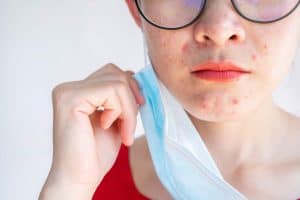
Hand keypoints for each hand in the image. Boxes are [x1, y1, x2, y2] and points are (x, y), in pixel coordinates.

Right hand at [39, 63, 143, 198]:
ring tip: (123, 131)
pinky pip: (111, 91)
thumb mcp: (115, 118)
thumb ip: (120, 97)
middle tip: (129, 126)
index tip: (134, 114)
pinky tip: (108, 126)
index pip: (112, 73)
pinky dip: (120, 111)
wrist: (80, 178)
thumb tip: (133, 75)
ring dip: (128, 109)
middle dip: (131, 99)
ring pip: (117, 82)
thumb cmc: (95, 154)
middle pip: (116, 73)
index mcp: (77, 91)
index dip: (130, 91)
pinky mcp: (71, 99)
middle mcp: (68, 88)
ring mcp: (67, 92)